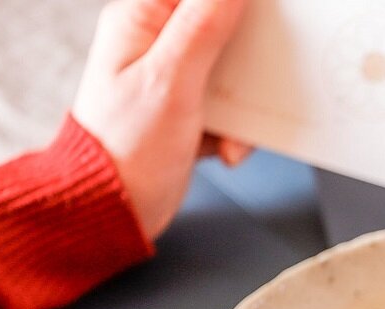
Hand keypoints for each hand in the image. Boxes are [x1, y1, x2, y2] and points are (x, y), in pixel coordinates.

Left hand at [73, 0, 249, 238]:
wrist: (116, 212)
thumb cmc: (125, 150)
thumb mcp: (172, 81)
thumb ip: (205, 25)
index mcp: (141, 20)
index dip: (238, 3)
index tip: (268, 18)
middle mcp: (156, 44)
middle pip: (224, 28)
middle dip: (248, 64)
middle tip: (254, 82)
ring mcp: (172, 79)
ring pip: (233, 72)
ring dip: (244, 105)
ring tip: (231, 130)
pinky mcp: (187, 111)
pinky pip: (229, 107)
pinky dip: (235, 130)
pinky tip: (225, 148)